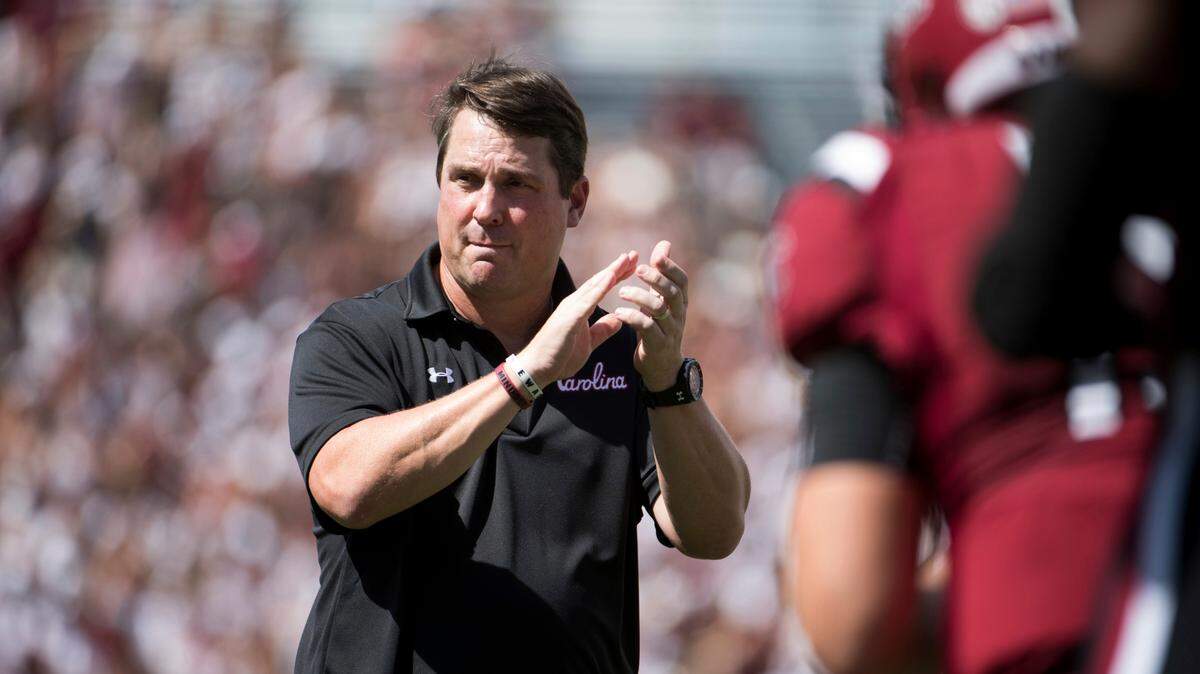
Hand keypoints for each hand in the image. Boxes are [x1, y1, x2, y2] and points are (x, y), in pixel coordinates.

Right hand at [519, 251, 637, 383]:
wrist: (536, 369)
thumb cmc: (559, 356)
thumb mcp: (589, 342)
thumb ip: (602, 330)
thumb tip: (618, 319)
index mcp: (579, 309)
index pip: (601, 288)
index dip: (617, 275)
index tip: (633, 265)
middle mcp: (574, 304)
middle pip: (598, 281)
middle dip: (617, 267)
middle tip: (634, 254)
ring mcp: (570, 310)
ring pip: (593, 287)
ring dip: (610, 272)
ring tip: (625, 260)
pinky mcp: (568, 319)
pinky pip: (587, 302)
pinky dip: (599, 289)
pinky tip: (611, 278)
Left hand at [614, 240, 686, 390]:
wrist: (661, 366)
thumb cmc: (659, 326)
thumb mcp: (662, 299)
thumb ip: (662, 273)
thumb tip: (664, 243)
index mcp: (679, 302)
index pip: (682, 280)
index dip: (671, 267)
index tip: (657, 255)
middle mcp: (678, 314)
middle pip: (673, 293)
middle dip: (657, 279)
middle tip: (639, 269)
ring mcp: (670, 330)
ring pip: (659, 310)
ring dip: (641, 298)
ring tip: (622, 292)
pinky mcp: (657, 345)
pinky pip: (647, 329)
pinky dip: (633, 318)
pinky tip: (619, 312)